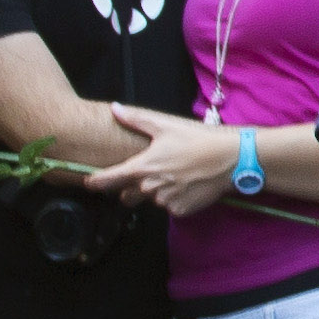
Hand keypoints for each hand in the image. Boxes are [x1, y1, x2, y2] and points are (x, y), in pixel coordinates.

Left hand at [85, 106, 246, 215]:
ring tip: (176, 175)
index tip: (89, 182)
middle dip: (131, 190)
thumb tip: (115, 108)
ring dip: (157, 192)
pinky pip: (170, 207)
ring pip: (151, 201)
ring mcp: (165, 201)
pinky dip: (174, 199)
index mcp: (142, 167)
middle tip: (147, 175)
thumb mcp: (165, 126)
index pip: (109, 179)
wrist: (229, 159)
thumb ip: (136, 119)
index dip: (96, 182)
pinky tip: (186, 185)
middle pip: (127, 196)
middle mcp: (150, 187)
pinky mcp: (179, 210)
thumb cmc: (197, 140)